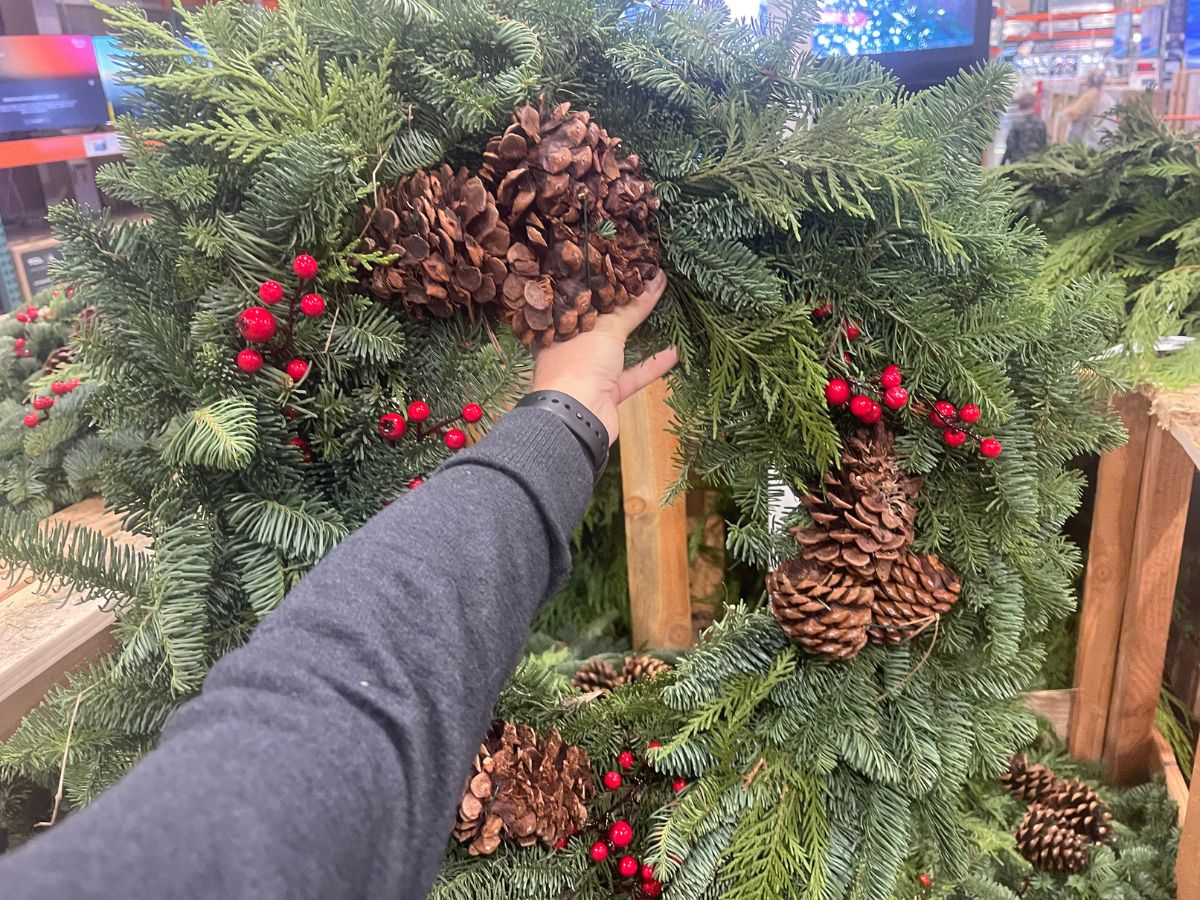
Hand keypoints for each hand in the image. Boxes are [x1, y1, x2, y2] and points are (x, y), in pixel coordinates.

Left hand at [531, 271, 676, 444]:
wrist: (576, 417)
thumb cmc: (579, 364)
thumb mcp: (606, 329)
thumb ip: (632, 308)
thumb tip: (656, 280)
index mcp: (560, 327)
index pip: (582, 299)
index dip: (604, 283)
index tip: (627, 267)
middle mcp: (572, 347)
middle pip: (603, 323)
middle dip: (625, 307)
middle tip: (649, 283)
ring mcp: (590, 371)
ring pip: (619, 349)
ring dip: (642, 334)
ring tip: (665, 311)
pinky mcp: (608, 392)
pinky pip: (633, 374)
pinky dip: (653, 365)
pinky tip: (675, 351)